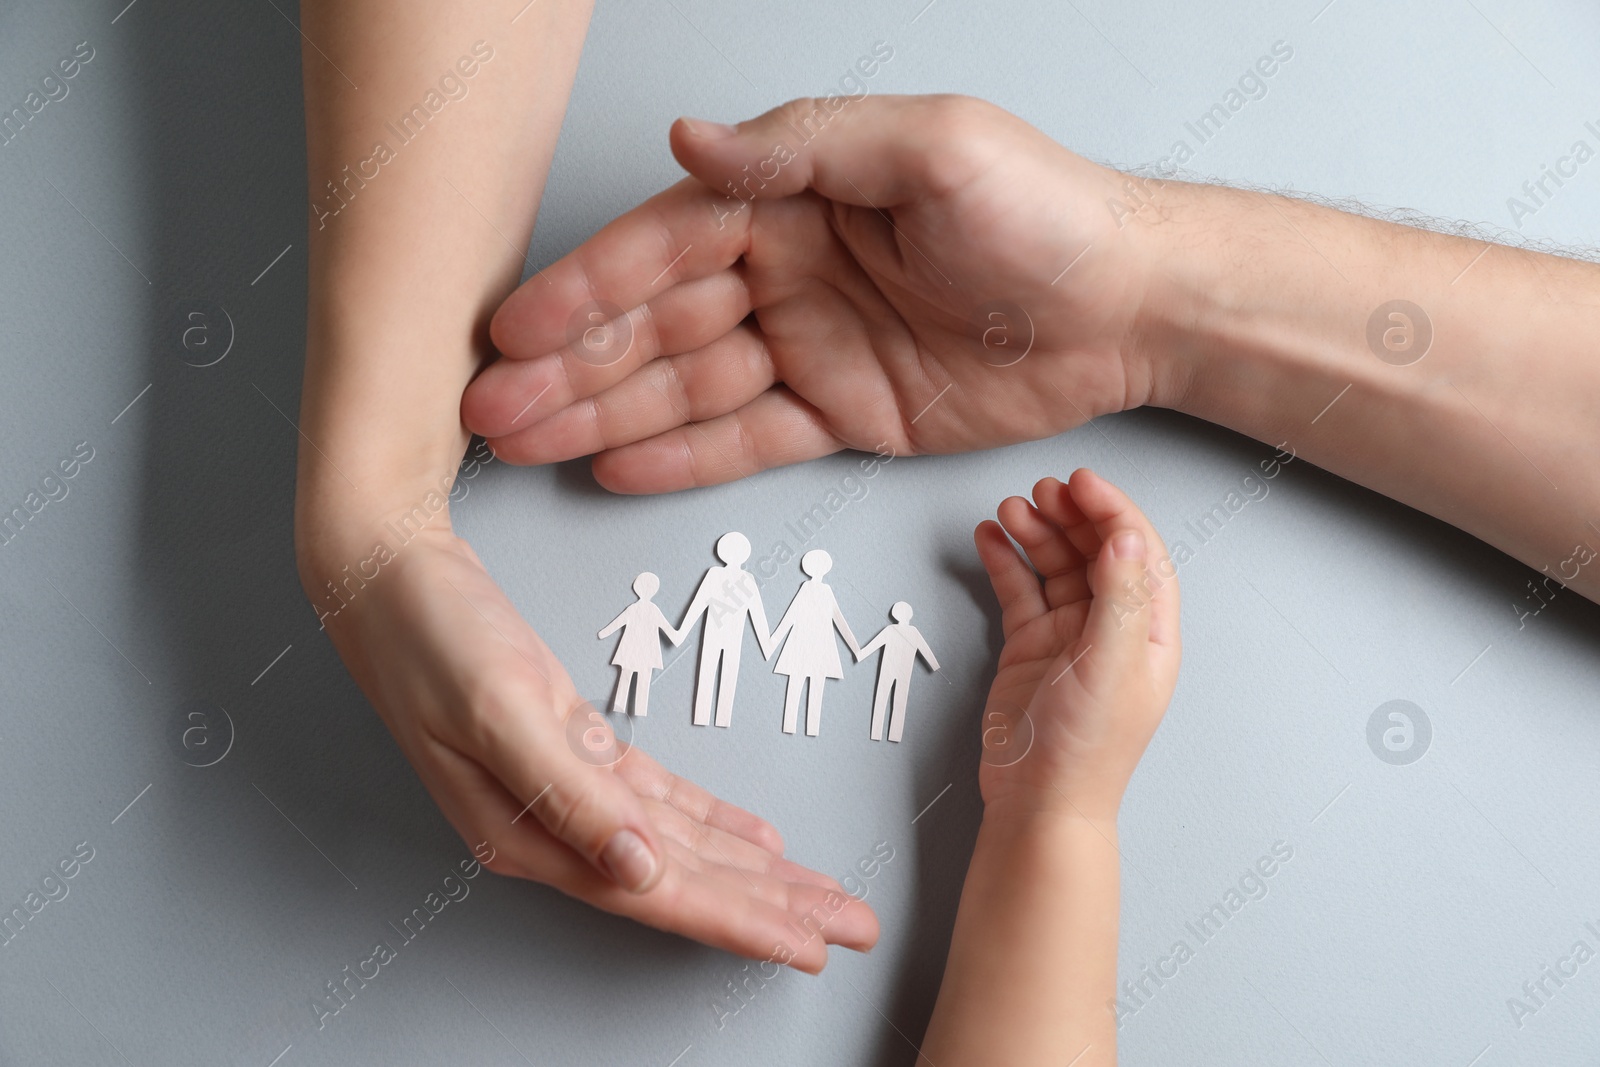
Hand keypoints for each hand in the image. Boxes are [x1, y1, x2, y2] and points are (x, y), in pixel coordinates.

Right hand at [313, 525, 876, 971]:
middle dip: (770, 908)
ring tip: (818, 896)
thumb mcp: (500, 711)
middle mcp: (553, 824)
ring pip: (680, 844)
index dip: (738, 921)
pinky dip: (709, 820)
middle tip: (847, 927)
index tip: (807, 945)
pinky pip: (659, 800)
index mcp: (531, 831)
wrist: (386, 573)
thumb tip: (638, 872)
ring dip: (754, 871)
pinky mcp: (573, 746)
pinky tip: (753, 841)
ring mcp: (565, 787)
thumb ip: (570, 797)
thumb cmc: (430, 636)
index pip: (658, 893)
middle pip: (682, 880)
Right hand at [462, 95, 1167, 490]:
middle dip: (571, 364)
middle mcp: (791, 271)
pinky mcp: (844, 413)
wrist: (1133, 308)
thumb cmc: (1047, 213)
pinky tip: (614, 466)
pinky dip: (682, 456)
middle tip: (491, 406)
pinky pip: (747, 438)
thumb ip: (806, 146)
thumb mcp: (932, 151)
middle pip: (657, 323)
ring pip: (687, 386)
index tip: (518, 327)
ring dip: (602, 413)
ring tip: (522, 443)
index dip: (588, 287)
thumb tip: (690, 141)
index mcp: (797, 198)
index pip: (667, 244)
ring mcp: (811, 345)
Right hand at [972, 469, 1179, 821]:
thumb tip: (1125, 537)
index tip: (1083, 483)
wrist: (1039, 803)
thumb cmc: (1086, 749)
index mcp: (1148, 632)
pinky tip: (991, 538)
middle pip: (1095, 552)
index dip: (1113, 512)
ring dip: (1035, 532)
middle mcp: (1111, 628)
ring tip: (1010, 509)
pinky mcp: (1029, 646)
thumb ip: (1118, 598)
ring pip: (1055, 566)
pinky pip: (1019, 591)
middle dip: (1071, 515)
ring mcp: (1068, 635)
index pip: (1138, 554)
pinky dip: (1005, 561)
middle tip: (1042, 491)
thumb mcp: (1110, 666)